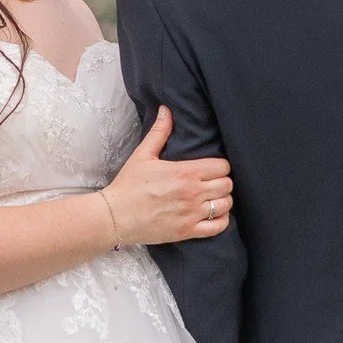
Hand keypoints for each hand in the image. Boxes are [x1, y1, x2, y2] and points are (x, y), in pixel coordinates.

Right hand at [102, 107, 233, 244]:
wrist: (115, 216)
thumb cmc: (128, 185)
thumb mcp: (143, 155)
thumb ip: (159, 132)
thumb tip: (166, 110)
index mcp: (185, 172)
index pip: (222, 166)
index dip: (220, 166)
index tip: (212, 168)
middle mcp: (192, 193)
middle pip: (227, 185)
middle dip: (222, 182)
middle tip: (212, 183)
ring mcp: (192, 214)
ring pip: (226, 205)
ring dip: (222, 200)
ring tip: (213, 199)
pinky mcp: (188, 231)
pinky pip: (218, 227)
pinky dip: (221, 221)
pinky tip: (212, 215)